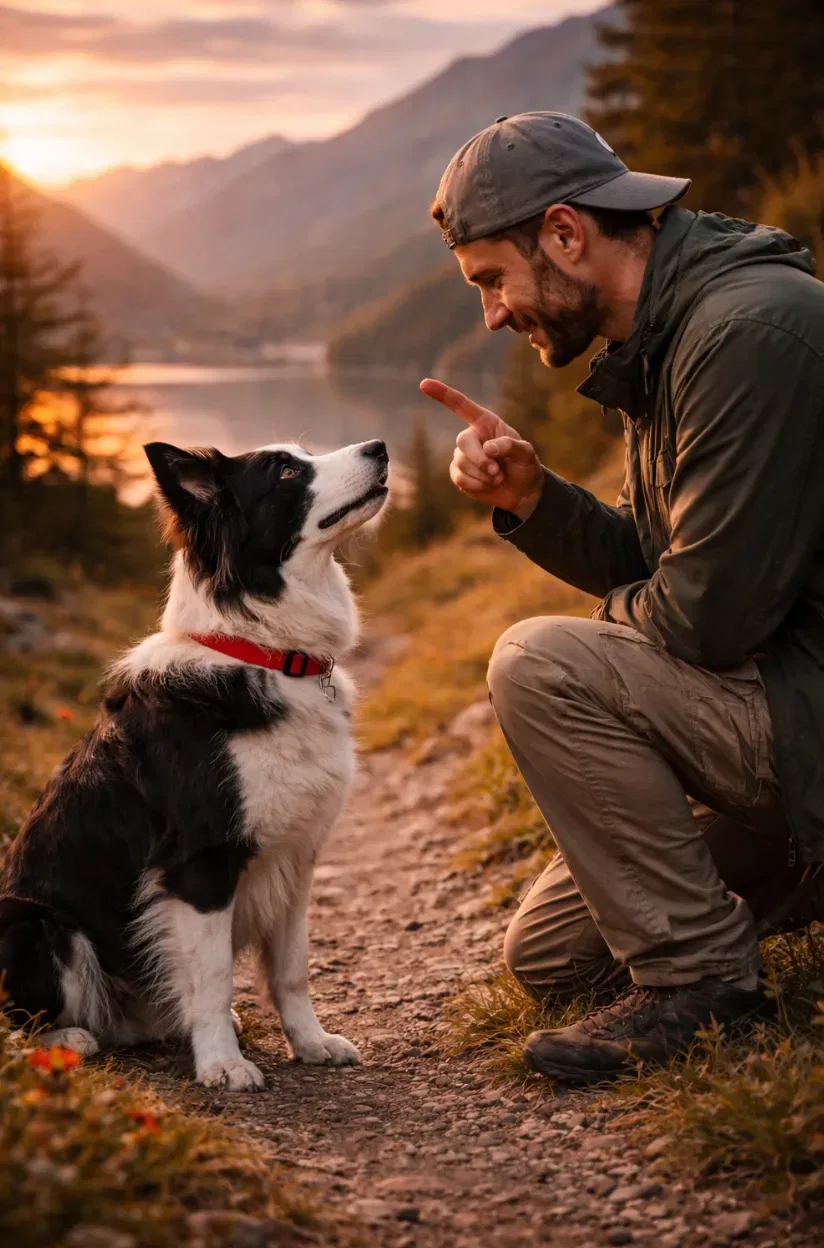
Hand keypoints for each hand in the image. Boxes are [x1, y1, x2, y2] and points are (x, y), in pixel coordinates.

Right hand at [419, 378, 542, 518]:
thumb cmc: (524, 465)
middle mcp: (471, 436)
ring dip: (483, 475)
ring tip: (498, 477)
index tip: (424, 383)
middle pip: (462, 441)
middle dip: (479, 459)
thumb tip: (487, 448)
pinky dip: (477, 484)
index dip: (443, 394)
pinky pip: (459, 478)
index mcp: (485, 423)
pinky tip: (489, 485)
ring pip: (462, 463)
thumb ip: (510, 445)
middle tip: (497, 471)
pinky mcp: (459, 474)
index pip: (461, 405)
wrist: (521, 490)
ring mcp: (463, 456)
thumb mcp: (525, 453)